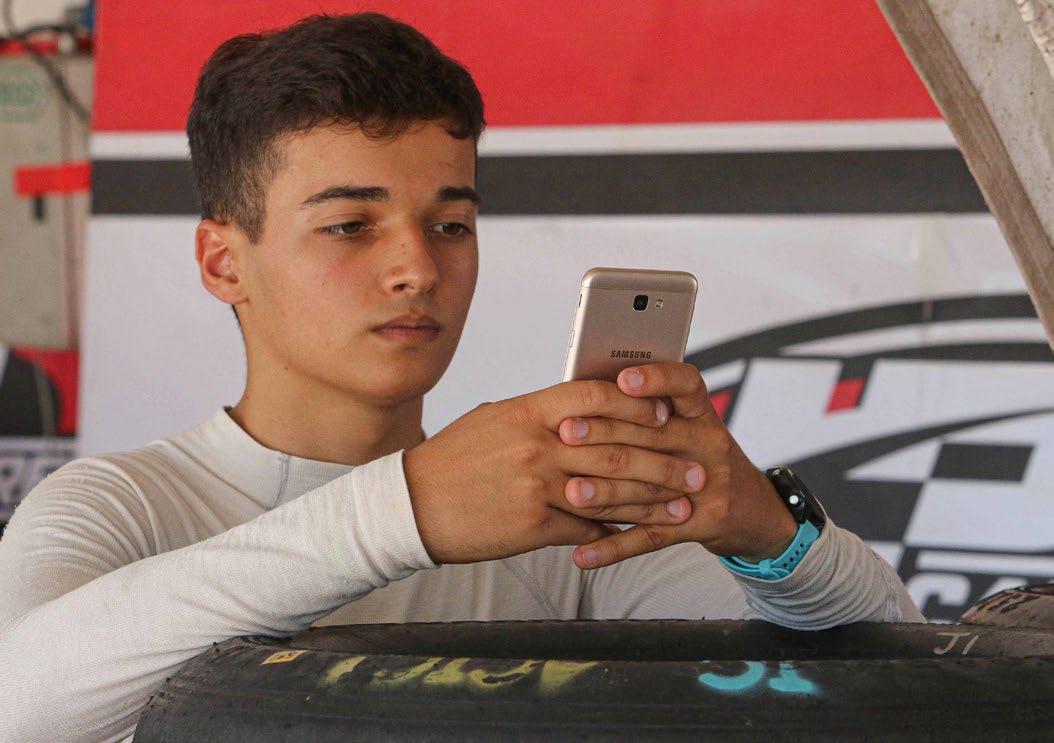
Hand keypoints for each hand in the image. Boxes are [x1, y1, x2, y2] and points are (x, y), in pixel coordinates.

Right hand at [403, 379, 704, 563]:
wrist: (413, 506)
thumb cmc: (454, 458)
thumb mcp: (496, 420)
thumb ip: (542, 413)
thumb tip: (584, 409)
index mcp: (528, 412)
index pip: (596, 397)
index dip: (637, 404)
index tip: (667, 413)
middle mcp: (537, 446)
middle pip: (616, 448)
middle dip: (663, 462)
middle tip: (695, 468)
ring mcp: (536, 488)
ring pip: (610, 493)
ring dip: (652, 501)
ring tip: (682, 506)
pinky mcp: (533, 527)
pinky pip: (587, 529)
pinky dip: (615, 533)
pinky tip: (639, 534)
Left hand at [557, 362, 797, 569]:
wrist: (755, 510)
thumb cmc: (702, 457)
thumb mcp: (690, 426)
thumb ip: (647, 413)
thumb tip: (583, 396)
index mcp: (702, 415)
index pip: (685, 385)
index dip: (656, 379)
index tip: (622, 379)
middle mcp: (708, 445)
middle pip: (655, 436)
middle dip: (606, 433)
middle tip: (566, 431)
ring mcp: (707, 487)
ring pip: (649, 488)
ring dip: (606, 493)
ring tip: (570, 493)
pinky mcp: (698, 525)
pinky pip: (651, 537)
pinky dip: (614, 547)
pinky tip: (584, 554)